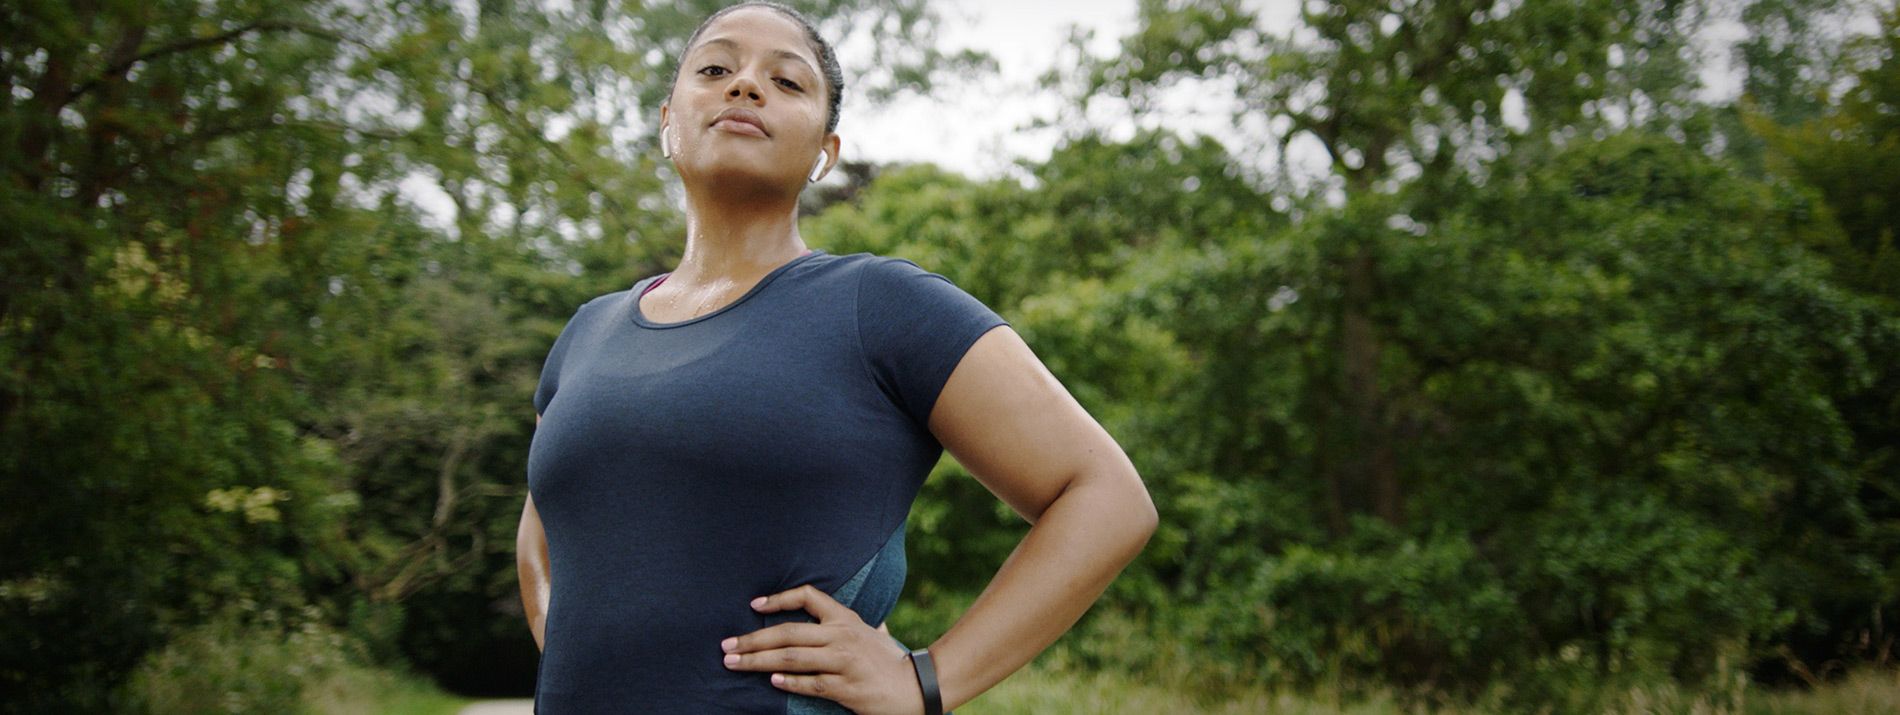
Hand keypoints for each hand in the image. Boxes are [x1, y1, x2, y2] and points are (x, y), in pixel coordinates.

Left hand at [721, 584, 924, 714]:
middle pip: (789, 632)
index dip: (778, 598)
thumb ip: (846, 623)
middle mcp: (842, 635)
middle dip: (753, 639)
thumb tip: (823, 614)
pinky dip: (790, 681)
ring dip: (759, 661)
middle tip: (727, 646)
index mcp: (845, 619)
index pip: (808, 597)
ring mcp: (844, 661)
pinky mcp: (846, 687)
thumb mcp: (870, 632)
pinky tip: (772, 681)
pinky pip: (811, 683)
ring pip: (793, 657)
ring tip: (735, 664)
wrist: (918, 686)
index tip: (754, 605)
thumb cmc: (889, 661)